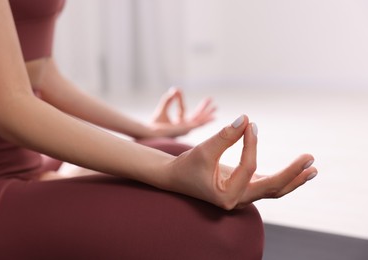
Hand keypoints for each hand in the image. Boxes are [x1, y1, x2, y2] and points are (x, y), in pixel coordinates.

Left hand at [150, 87, 215, 136]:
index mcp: (177, 124)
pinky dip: (207, 120)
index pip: (182, 110)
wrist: (151, 131)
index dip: (180, 99)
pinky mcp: (188, 129)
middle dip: (203, 108)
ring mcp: (186, 129)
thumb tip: (174, 89)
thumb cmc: (154, 124)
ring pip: (200, 120)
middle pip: (196, 116)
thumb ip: (168, 100)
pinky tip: (214, 117)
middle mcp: (183, 127)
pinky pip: (199, 124)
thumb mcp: (162, 109)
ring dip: (208, 113)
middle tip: (211, 99)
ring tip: (215, 107)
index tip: (177, 90)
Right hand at [168, 115, 317, 209]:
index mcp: (226, 196)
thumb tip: (246, 119)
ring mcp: (242, 196)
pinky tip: (296, 170)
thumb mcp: (203, 150)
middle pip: (272, 189)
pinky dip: (282, 177)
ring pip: (273, 190)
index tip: (249, 124)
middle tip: (309, 159)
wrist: (175, 177)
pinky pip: (267, 185)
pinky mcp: (243, 188)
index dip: (251, 144)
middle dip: (292, 174)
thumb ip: (225, 136)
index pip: (248, 168)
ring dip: (293, 178)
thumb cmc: (186, 165)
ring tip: (312, 168)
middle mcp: (238, 200)